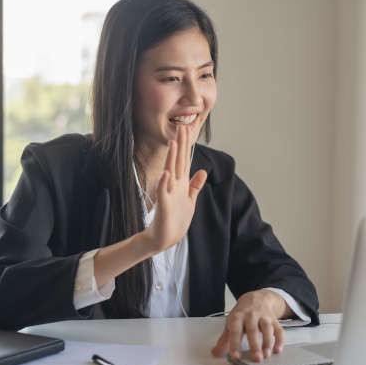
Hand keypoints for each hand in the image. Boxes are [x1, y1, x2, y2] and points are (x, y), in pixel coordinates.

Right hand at [144, 126, 206, 252]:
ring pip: (170, 172)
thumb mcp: (190, 200)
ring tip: (174, 143)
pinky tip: (166, 173)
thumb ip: (195, 185)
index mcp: (182, 184)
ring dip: (172, 158)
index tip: (188, 130)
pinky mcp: (163, 205)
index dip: (187, 146)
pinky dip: (164, 182)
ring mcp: (168, 194)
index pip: (185, 161)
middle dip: (181, 145)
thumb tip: (203, 171)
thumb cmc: (176, 219)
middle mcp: (174, 185)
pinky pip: (163, 192)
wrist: (165, 237)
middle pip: (178, 162)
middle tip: (182, 127)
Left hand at [211, 290, 291, 361]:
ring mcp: (264, 317)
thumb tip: (215, 352)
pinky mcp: (274, 320)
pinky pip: (279, 330)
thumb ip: (224, 339)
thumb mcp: (231, 323)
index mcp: (238, 316)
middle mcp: (251, 315)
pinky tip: (277, 349)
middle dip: (255, 345)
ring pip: (267, 329)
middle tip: (256, 358)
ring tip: (266, 355)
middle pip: (252, 330)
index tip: (235, 356)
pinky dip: (280, 340)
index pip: (235, 330)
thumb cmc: (242, 313)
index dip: (234, 343)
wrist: (256, 298)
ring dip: (267, 342)